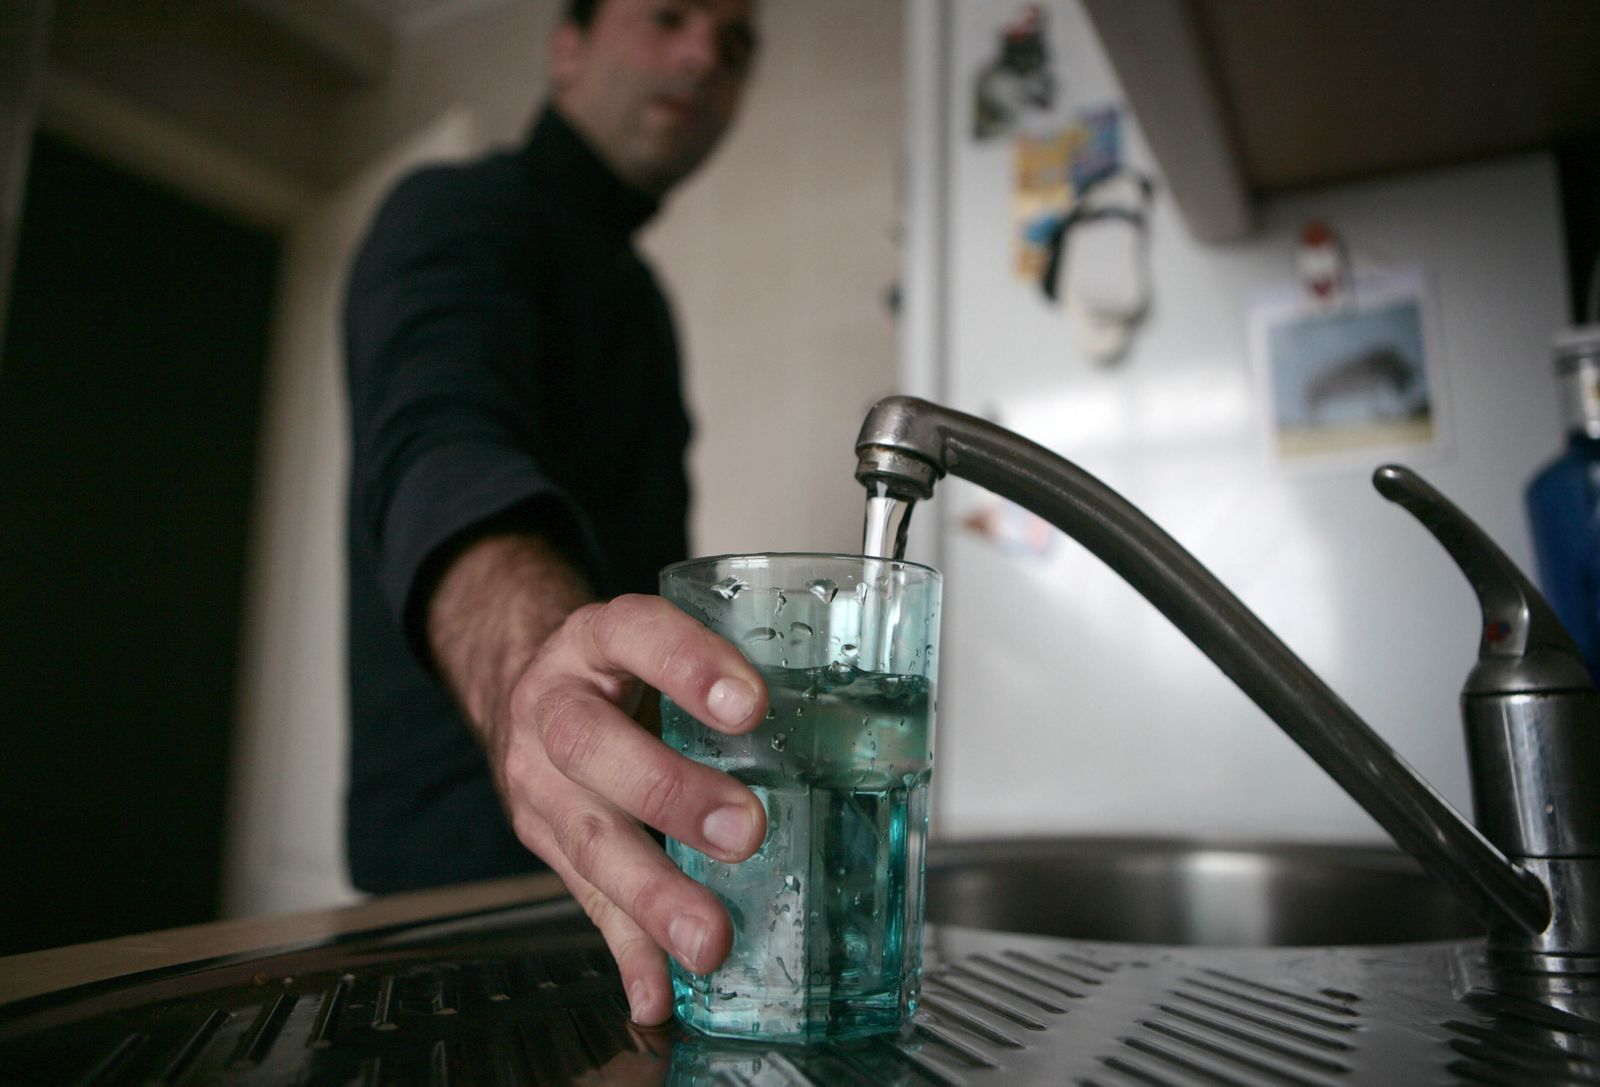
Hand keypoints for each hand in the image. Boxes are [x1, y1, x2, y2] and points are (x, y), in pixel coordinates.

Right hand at [488, 594, 768, 1023]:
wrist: (527, 686)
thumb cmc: (619, 670)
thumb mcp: (654, 647)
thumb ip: (718, 684)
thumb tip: (842, 730)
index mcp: (595, 642)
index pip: (634, 633)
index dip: (687, 666)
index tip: (749, 705)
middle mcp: (554, 705)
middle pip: (592, 745)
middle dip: (670, 793)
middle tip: (744, 829)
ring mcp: (537, 778)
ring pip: (586, 836)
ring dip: (651, 893)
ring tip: (707, 938)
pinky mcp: (541, 840)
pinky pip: (583, 900)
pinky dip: (626, 952)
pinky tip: (657, 992)